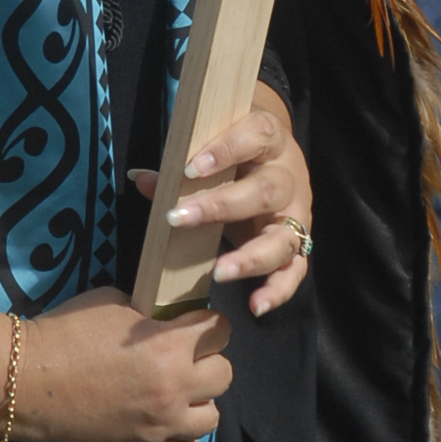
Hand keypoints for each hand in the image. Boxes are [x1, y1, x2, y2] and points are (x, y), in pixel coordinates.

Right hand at [11, 289, 231, 441]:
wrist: (25, 384)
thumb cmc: (63, 334)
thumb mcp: (112, 303)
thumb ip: (148, 316)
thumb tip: (165, 321)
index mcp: (168, 347)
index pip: (220, 330)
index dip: (208, 323)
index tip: (195, 323)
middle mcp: (173, 390)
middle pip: (224, 375)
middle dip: (208, 360)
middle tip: (185, 356)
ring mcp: (160, 428)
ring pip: (211, 418)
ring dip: (198, 401)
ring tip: (176, 392)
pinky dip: (177, 432)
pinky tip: (158, 418)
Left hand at [131, 89, 312, 316]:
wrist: (275, 155)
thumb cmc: (239, 152)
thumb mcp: (216, 149)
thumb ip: (181, 163)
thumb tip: (141, 178)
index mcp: (270, 139)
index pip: (254, 136)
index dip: (224, 150)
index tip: (190, 168)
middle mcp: (289, 176)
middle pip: (264, 190)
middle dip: (220, 207)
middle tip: (177, 219)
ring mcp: (298, 213)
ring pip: (283, 236)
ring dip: (250, 257)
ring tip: (219, 273)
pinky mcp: (299, 243)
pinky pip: (295, 270)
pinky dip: (278, 290)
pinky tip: (256, 306)